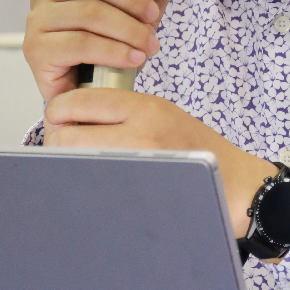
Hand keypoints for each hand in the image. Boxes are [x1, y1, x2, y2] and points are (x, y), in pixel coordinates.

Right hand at [24, 0, 177, 102]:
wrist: (94, 94)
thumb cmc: (115, 44)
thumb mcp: (142, 12)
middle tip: (154, 17)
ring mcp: (37, 21)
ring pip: (89, 12)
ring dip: (129, 29)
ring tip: (150, 45)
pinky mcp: (36, 51)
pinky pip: (81, 44)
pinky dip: (115, 51)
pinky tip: (134, 59)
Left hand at [43, 88, 273, 237]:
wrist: (232, 180)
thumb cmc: (196, 145)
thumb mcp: (161, 111)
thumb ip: (121, 110)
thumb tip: (73, 114)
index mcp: (144, 106)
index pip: (78, 101)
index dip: (59, 110)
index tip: (61, 117)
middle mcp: (138, 132)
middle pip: (64, 132)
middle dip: (56, 138)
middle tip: (64, 142)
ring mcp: (135, 163)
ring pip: (70, 159)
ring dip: (65, 160)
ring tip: (77, 160)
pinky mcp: (134, 189)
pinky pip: (90, 183)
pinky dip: (83, 180)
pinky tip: (92, 179)